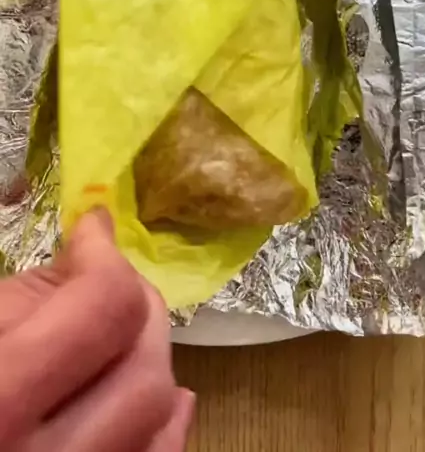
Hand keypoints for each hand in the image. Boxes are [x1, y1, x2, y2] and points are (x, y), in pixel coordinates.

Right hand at [0, 210, 193, 451]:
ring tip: (123, 330)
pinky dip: (165, 426)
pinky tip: (161, 399)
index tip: (91, 230)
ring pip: (158, 423)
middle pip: (144, 374)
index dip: (105, 255)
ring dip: (150, 360)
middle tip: (111, 279)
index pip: (103, 312)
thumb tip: (95, 250)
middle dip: (139, 308)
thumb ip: (26, 297)